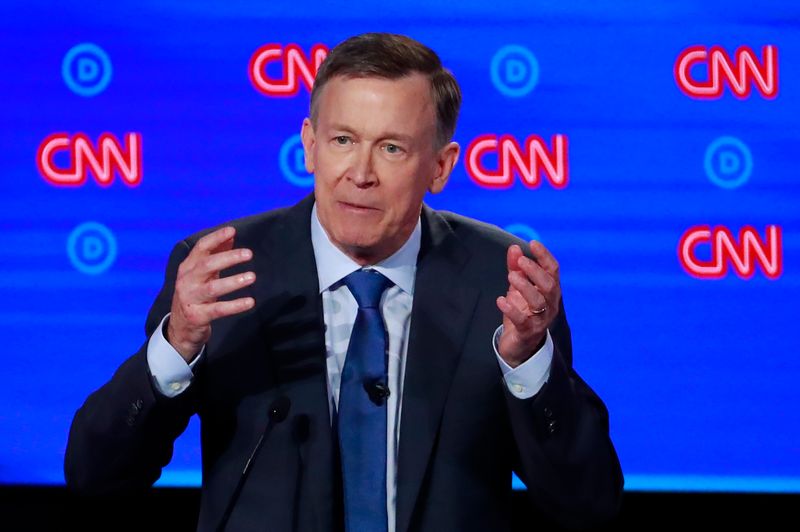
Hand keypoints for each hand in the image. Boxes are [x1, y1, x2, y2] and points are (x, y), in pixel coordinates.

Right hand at [167, 226, 255, 360]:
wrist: (180, 328)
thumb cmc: (195, 294)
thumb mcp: (203, 274)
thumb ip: (216, 254)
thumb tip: (231, 235)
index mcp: (188, 267)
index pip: (201, 248)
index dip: (216, 238)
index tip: (232, 230)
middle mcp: (186, 281)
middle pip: (206, 265)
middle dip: (228, 258)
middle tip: (249, 254)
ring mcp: (190, 299)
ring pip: (212, 288)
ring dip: (233, 281)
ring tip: (251, 276)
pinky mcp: (197, 316)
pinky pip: (219, 310)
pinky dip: (235, 305)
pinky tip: (250, 302)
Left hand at [496, 241, 560, 366]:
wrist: (519, 345)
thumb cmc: (522, 312)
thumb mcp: (518, 288)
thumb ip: (516, 268)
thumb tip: (514, 248)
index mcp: (550, 291)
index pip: (553, 270)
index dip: (544, 256)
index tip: (533, 243)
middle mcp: (550, 304)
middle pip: (550, 285)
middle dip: (535, 271)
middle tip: (520, 261)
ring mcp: (541, 319)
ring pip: (539, 301)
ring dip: (525, 287)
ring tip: (511, 277)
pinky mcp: (527, 331)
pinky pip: (522, 320)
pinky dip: (511, 309)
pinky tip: (501, 300)